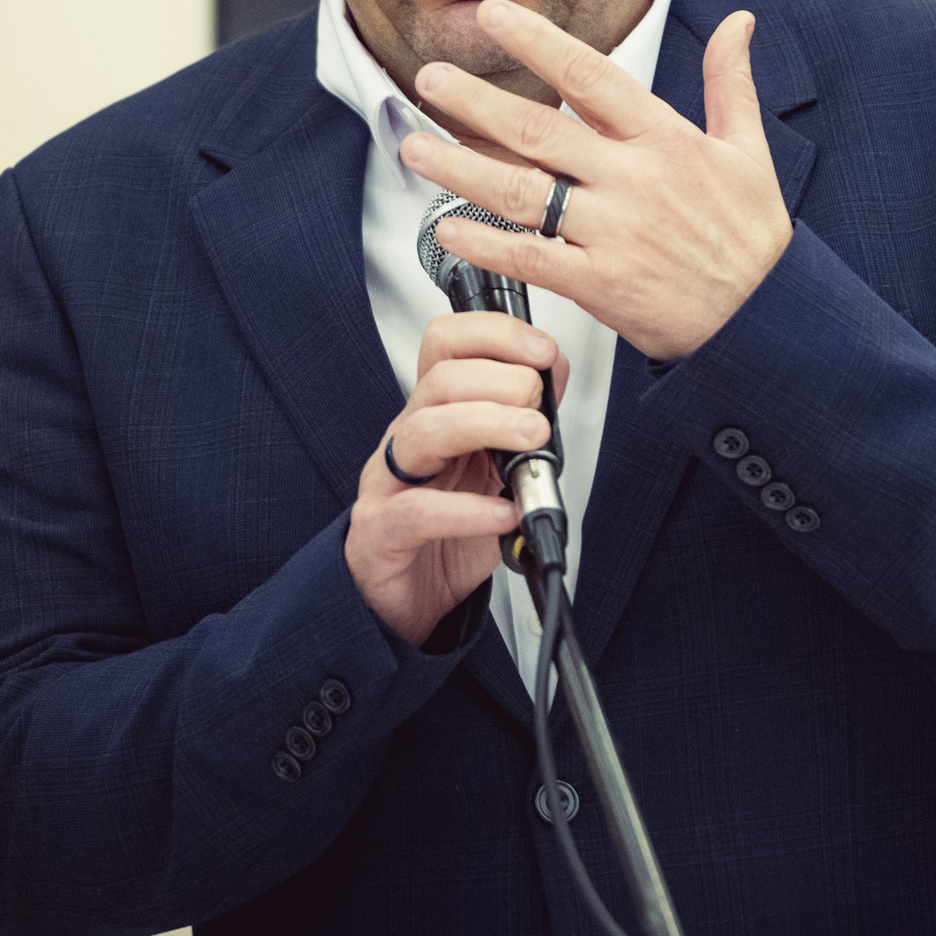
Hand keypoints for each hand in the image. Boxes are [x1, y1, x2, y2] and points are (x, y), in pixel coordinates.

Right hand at [344, 310, 565, 644]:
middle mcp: (408, 438)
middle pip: (439, 379)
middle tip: (538, 401)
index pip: (446, 344)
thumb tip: (555, 380)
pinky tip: (503, 512)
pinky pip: (417, 512)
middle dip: (499, 379)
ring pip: (424, 431)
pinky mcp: (380, 533)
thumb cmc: (447, 531)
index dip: (493, 334)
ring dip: (487, 425)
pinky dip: (468, 511)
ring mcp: (388, 483)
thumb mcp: (493, 467)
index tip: (541, 349)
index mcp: (435, 413)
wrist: (406, 600)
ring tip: (531, 439)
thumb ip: (520, 423)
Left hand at [399, 0, 791, 360]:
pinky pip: (530, 259)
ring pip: (521, 192)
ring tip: (414, 147)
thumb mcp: (750, 153)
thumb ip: (732, 84)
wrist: (765, 323)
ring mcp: (612, 234)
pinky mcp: (599, 285)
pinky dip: (485, 244)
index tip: (495, 17)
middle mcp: (633, 181)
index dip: (538, 42)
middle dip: (476, 101)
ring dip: (460, 168)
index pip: (591, 76)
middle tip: (429, 77)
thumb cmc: (752, 241)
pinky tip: (448, 228)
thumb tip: (738, 23)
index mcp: (666, 141)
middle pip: (540, 129)